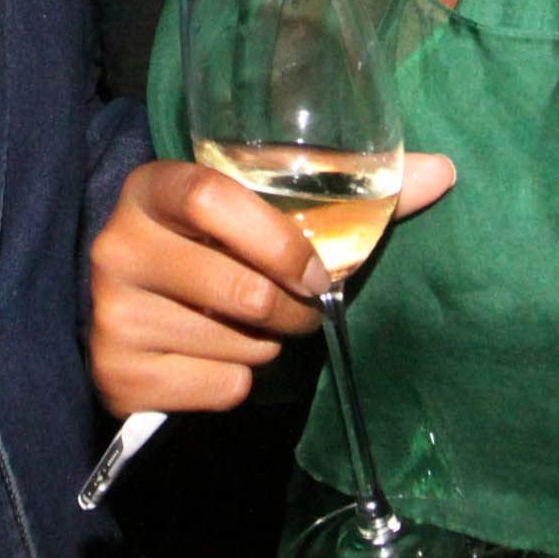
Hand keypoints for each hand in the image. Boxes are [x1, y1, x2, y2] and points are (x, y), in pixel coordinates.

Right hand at [87, 152, 454, 416]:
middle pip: (240, 289)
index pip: (214, 199)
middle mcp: (119, 246)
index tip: (318, 270)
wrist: (126, 297)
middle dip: (293, 310)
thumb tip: (446, 171)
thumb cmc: (213, 240)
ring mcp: (112, 314)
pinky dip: (236, 380)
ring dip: (265, 344)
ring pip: (235, 344)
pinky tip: (213, 355)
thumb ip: (349, 186)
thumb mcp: (258, 203)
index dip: (279, 240)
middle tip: (301, 306)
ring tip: (246, 324)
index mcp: (153, 187)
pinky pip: (219, 386)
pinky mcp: (116, 374)